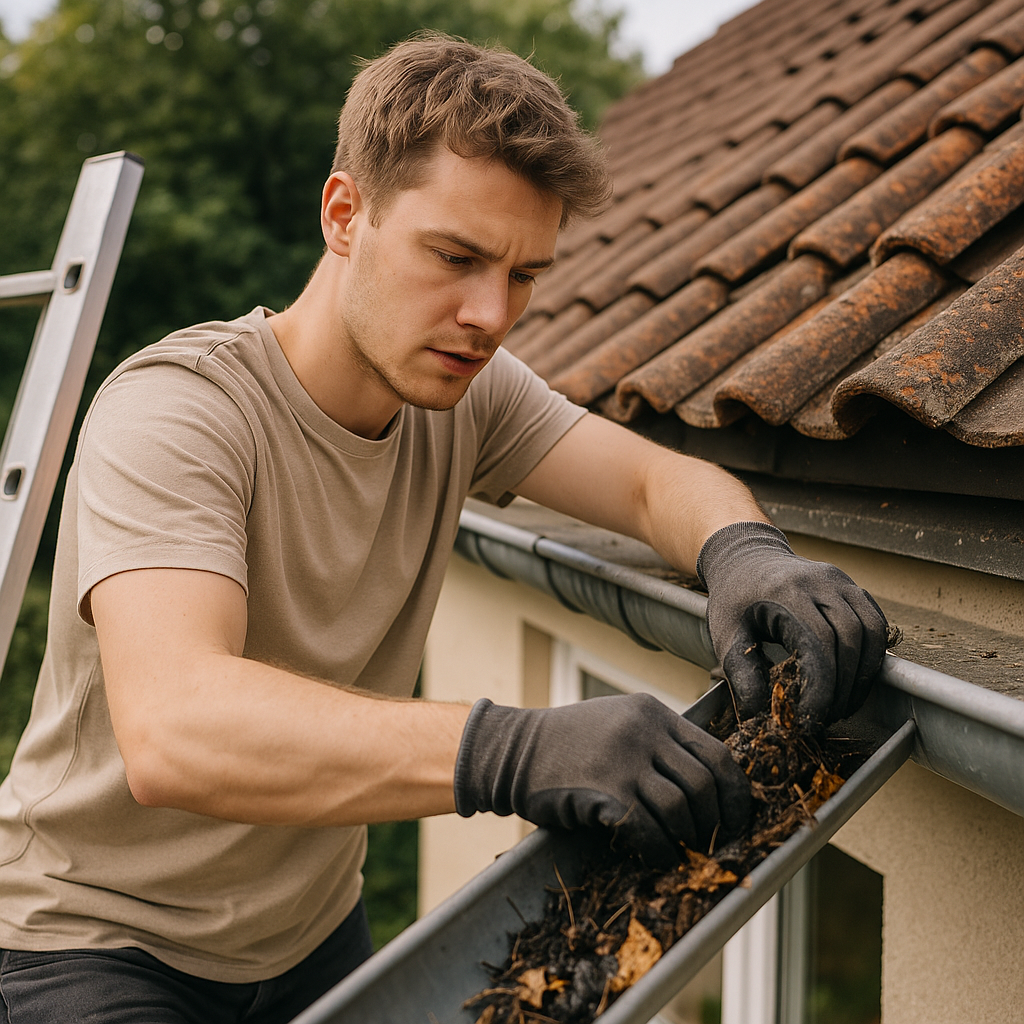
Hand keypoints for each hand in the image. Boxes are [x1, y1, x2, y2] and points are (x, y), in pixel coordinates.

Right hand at [453, 693, 750, 865]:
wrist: (513, 751)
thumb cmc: (568, 744)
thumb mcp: (617, 723)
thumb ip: (657, 742)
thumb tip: (705, 788)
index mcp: (653, 712)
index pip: (716, 753)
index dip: (735, 793)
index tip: (737, 819)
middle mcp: (644, 730)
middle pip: (705, 783)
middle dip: (715, 821)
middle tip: (710, 842)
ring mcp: (624, 760)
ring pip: (682, 808)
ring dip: (688, 837)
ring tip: (683, 850)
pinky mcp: (605, 791)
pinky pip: (649, 830)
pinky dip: (660, 851)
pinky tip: (655, 857)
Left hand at [697, 521, 887, 724]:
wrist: (744, 557)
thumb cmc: (734, 598)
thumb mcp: (726, 634)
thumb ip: (741, 675)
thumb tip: (759, 717)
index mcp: (785, 592)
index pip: (818, 644)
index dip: (821, 687)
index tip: (811, 716)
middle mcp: (818, 581)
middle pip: (849, 639)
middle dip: (844, 686)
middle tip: (829, 716)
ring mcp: (839, 580)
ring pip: (870, 630)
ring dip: (864, 674)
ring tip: (844, 704)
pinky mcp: (850, 585)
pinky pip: (875, 621)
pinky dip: (872, 654)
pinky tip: (856, 679)